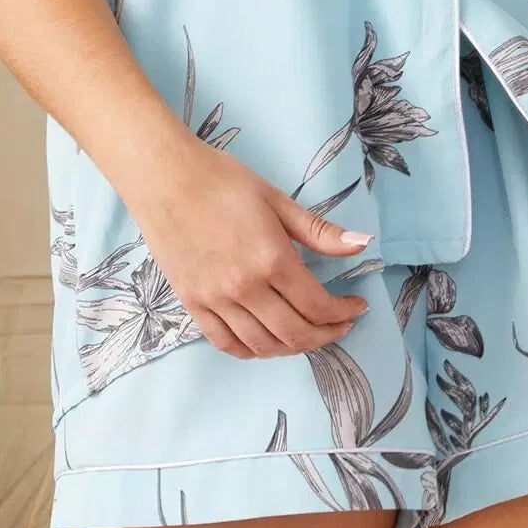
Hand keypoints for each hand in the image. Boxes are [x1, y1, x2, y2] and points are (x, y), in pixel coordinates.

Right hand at [132, 137, 373, 359]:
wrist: (164, 176)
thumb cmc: (222, 180)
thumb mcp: (277, 199)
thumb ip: (320, 231)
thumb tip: (363, 245)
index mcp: (272, 259)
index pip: (318, 306)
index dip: (343, 313)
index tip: (355, 308)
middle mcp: (245, 288)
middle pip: (295, 334)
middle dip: (325, 335)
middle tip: (339, 325)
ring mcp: (215, 300)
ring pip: (263, 346)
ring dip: (292, 347)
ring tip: (307, 333)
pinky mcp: (192, 303)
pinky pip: (226, 343)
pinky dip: (252, 351)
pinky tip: (265, 341)